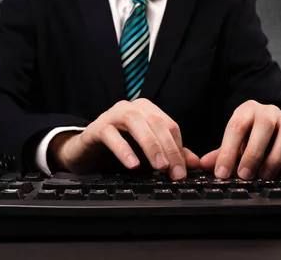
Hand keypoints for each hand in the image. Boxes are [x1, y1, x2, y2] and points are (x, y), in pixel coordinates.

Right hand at [48, 99, 199, 179]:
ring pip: (137, 124)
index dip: (179, 149)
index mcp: (147, 110)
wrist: (85, 152)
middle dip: (169, 149)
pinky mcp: (97, 127)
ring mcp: (113, 114)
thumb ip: (171, 155)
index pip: (170, 126)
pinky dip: (124, 150)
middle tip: (175, 173)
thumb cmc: (118, 149)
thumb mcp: (148, 154)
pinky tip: (132, 164)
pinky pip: (112, 135)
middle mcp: (132, 107)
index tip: (183, 172)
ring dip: (151, 146)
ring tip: (159, 167)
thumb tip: (196, 163)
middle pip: (157, 124)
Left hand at [200, 100, 280, 179]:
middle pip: (264, 126)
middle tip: (245, 175)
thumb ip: (221, 153)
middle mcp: (269, 111)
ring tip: (265, 177)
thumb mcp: (235, 141)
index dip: (228, 151)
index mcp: (247, 110)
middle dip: (253, 153)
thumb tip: (204, 165)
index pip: (236, 127)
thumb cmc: (252, 135)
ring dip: (276, 158)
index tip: (222, 173)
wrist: (279, 124)